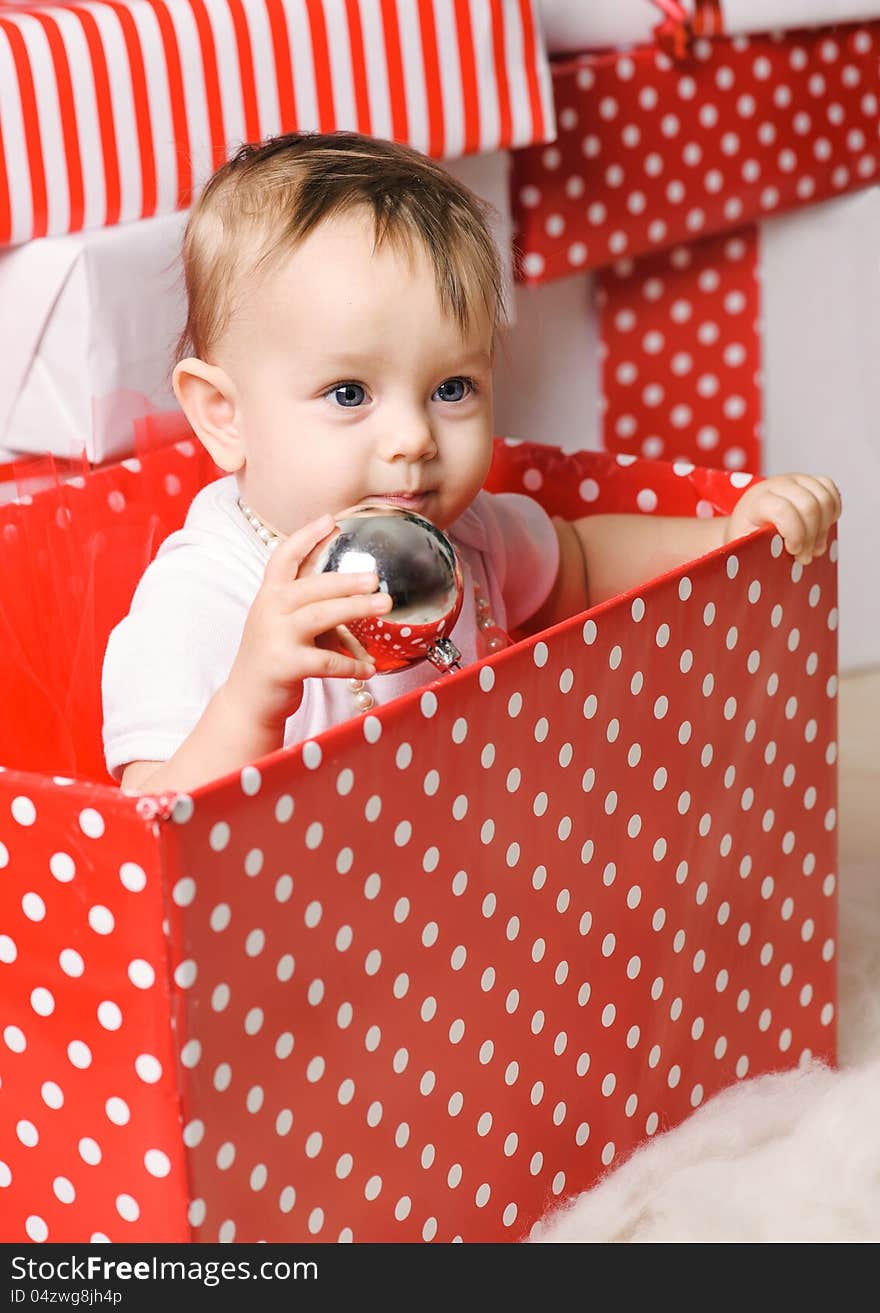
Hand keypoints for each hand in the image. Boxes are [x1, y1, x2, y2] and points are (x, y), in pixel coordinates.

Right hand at [224, 512, 392, 730]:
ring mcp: (275, 637)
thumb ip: (311, 604)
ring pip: (321, 616)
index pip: (284, 557)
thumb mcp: (284, 623)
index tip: (330, 520)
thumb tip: (355, 589)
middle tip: (375, 577)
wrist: (247, 701)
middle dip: (345, 579)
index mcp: (269, 595)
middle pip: (311, 586)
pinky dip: (351, 665)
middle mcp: (269, 610)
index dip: (306, 537)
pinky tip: (369, 668)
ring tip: (384, 604)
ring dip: (355, 609)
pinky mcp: (284, 665)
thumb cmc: (274, 657)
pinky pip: (326, 661)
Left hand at [724, 473, 841, 564]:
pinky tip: (822, 528)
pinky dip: (833, 512)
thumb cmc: (747, 539)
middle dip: (812, 536)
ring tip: (814, 547)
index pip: (783, 510)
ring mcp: (796, 480)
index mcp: (757, 501)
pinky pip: (832, 492)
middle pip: (809, 505)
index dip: (795, 534)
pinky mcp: (810, 481)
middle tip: (805, 556)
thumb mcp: (746, 548)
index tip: (794, 552)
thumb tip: (782, 559)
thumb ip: (761, 551)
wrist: (749, 523)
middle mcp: (777, 485)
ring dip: (824, 528)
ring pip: (824, 499)